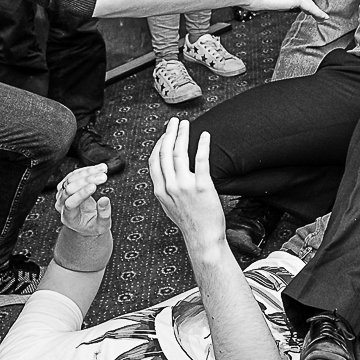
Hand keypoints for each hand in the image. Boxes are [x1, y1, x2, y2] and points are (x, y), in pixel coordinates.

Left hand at [54, 163, 110, 236]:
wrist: (85, 223)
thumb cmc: (94, 226)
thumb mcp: (102, 226)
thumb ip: (104, 215)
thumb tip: (105, 199)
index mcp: (69, 217)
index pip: (70, 203)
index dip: (81, 194)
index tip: (95, 186)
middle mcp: (61, 205)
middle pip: (69, 189)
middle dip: (87, 181)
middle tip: (104, 177)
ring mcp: (62, 194)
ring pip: (71, 178)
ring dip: (88, 172)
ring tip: (104, 169)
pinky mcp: (66, 185)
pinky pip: (74, 174)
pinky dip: (87, 170)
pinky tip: (100, 168)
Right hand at [149, 119, 225, 250]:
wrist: (203, 237)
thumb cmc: (190, 223)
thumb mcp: (170, 207)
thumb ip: (166, 189)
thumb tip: (167, 174)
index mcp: (160, 191)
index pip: (154, 161)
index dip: (158, 144)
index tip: (165, 134)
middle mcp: (170, 187)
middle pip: (165, 152)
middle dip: (169, 133)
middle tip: (174, 121)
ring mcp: (185, 186)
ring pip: (179, 153)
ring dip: (182, 134)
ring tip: (186, 124)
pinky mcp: (202, 186)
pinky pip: (200, 160)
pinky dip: (202, 145)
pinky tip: (205, 136)